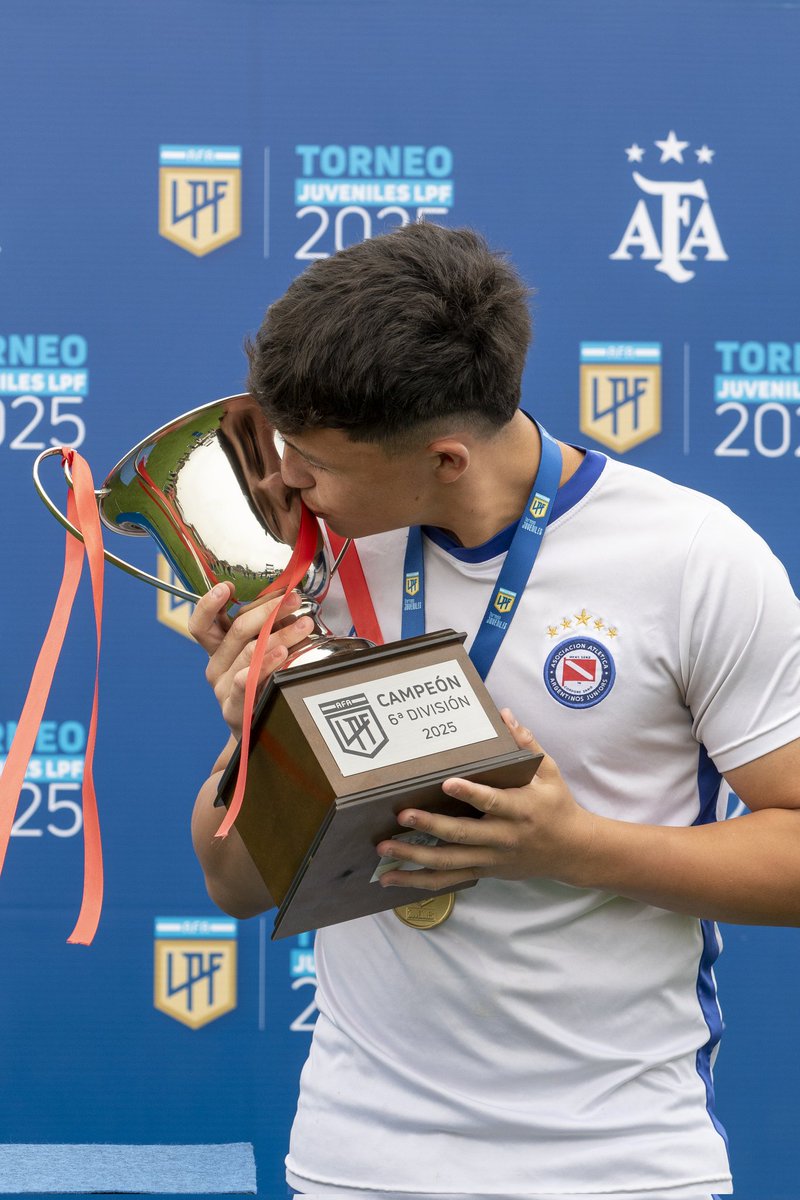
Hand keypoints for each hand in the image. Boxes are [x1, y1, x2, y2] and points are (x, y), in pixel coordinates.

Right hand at [188, 583, 313, 738]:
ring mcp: (223, 688)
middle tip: (293, 599)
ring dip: (280, 634)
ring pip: (249, 651)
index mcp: (218, 650)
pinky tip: (281, 654)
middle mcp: (216, 666)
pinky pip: (246, 680)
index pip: (202, 624)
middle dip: (268, 610)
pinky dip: (265, 664)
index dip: (209, 604)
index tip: (227, 586)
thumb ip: (267, 629)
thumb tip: (288, 599)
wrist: (262, 734)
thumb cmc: (263, 687)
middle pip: (236, 631)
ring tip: (303, 625)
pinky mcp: (235, 708)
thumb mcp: (260, 654)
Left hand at [376, 710, 594, 890]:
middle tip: (402, 816)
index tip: (446, 783)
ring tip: (385, 848)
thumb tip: (504, 714)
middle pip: (463, 835)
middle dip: (430, 826)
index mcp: (521, 809)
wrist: (572, 851)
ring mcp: (491, 858)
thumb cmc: (557, 805)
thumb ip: (525, 743)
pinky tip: (392, 878)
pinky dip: (419, 882)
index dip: (470, 794)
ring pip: (449, 862)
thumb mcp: (549, 772)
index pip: (493, 802)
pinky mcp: (484, 872)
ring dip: (414, 857)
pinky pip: (448, 880)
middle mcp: (504, 837)